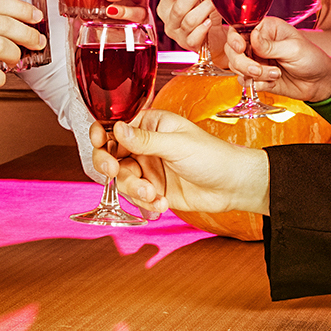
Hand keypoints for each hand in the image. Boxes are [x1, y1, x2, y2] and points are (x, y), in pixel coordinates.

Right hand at [90, 110, 268, 217]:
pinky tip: (162, 205)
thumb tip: (118, 128)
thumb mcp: (177, 145)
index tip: (98, 143)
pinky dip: (145, 203)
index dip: (102, 135)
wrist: (232, 186)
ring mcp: (148, 169)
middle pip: (111, 155)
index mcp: (150, 125)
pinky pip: (135, 197)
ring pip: (122, 179)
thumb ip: (145, 140)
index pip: (116, 128)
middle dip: (110, 165)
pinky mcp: (153, 189)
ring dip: (134, 189)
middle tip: (113, 171)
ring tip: (154, 195)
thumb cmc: (211, 155)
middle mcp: (145, 146)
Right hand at [156, 0, 221, 52]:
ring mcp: (178, 34)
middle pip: (179, 6)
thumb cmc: (205, 16)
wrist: (213, 41)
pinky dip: (202, 29)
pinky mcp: (188, 45)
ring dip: (203, 9)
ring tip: (214, 1)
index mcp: (167, 5)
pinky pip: (194, 38)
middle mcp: (169, 20)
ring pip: (188, 21)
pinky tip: (209, 21)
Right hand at [223, 16, 330, 103]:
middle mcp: (257, 43)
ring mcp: (255, 60)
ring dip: (253, 75)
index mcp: (266, 28)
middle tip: (259, 70)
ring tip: (276, 75)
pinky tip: (274, 82)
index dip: (234, 39)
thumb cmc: (311, 58)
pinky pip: (245, 81)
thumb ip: (270, 46)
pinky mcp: (257, 77)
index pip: (239, 29)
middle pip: (232, 50)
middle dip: (243, 63)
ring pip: (236, 67)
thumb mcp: (293, 49)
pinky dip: (258, 84)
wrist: (319, 83)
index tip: (240, 48)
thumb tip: (252, 37)